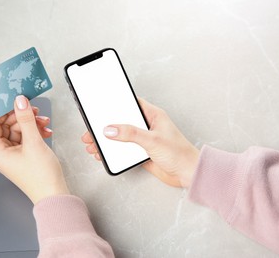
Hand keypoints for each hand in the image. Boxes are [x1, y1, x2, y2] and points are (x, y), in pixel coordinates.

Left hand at [0, 95, 68, 203]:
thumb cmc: (42, 177)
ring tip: (44, 122)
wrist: (54, 194)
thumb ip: (26, 119)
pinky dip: (36, 132)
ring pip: (19, 130)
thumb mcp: (33, 143)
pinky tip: (46, 132)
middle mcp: (3, 153)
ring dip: (31, 124)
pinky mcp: (24, 156)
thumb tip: (19, 102)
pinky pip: (26, 138)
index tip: (14, 100)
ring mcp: (14, 155)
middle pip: (7, 125)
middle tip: (33, 110)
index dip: (3, 110)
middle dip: (21, 116)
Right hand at [82, 98, 199, 187]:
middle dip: (105, 126)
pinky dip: (112, 152)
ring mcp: (143, 140)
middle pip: (121, 122)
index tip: (100, 105)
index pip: (130, 104)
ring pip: (120, 137)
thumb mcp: (152, 140)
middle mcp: (147, 126)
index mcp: (153, 115)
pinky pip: (123, 150)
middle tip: (91, 130)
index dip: (115, 104)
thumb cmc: (179, 153)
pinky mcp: (141, 153)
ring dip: (106, 141)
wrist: (188, 174)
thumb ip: (130, 134)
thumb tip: (111, 129)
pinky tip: (103, 155)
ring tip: (92, 144)